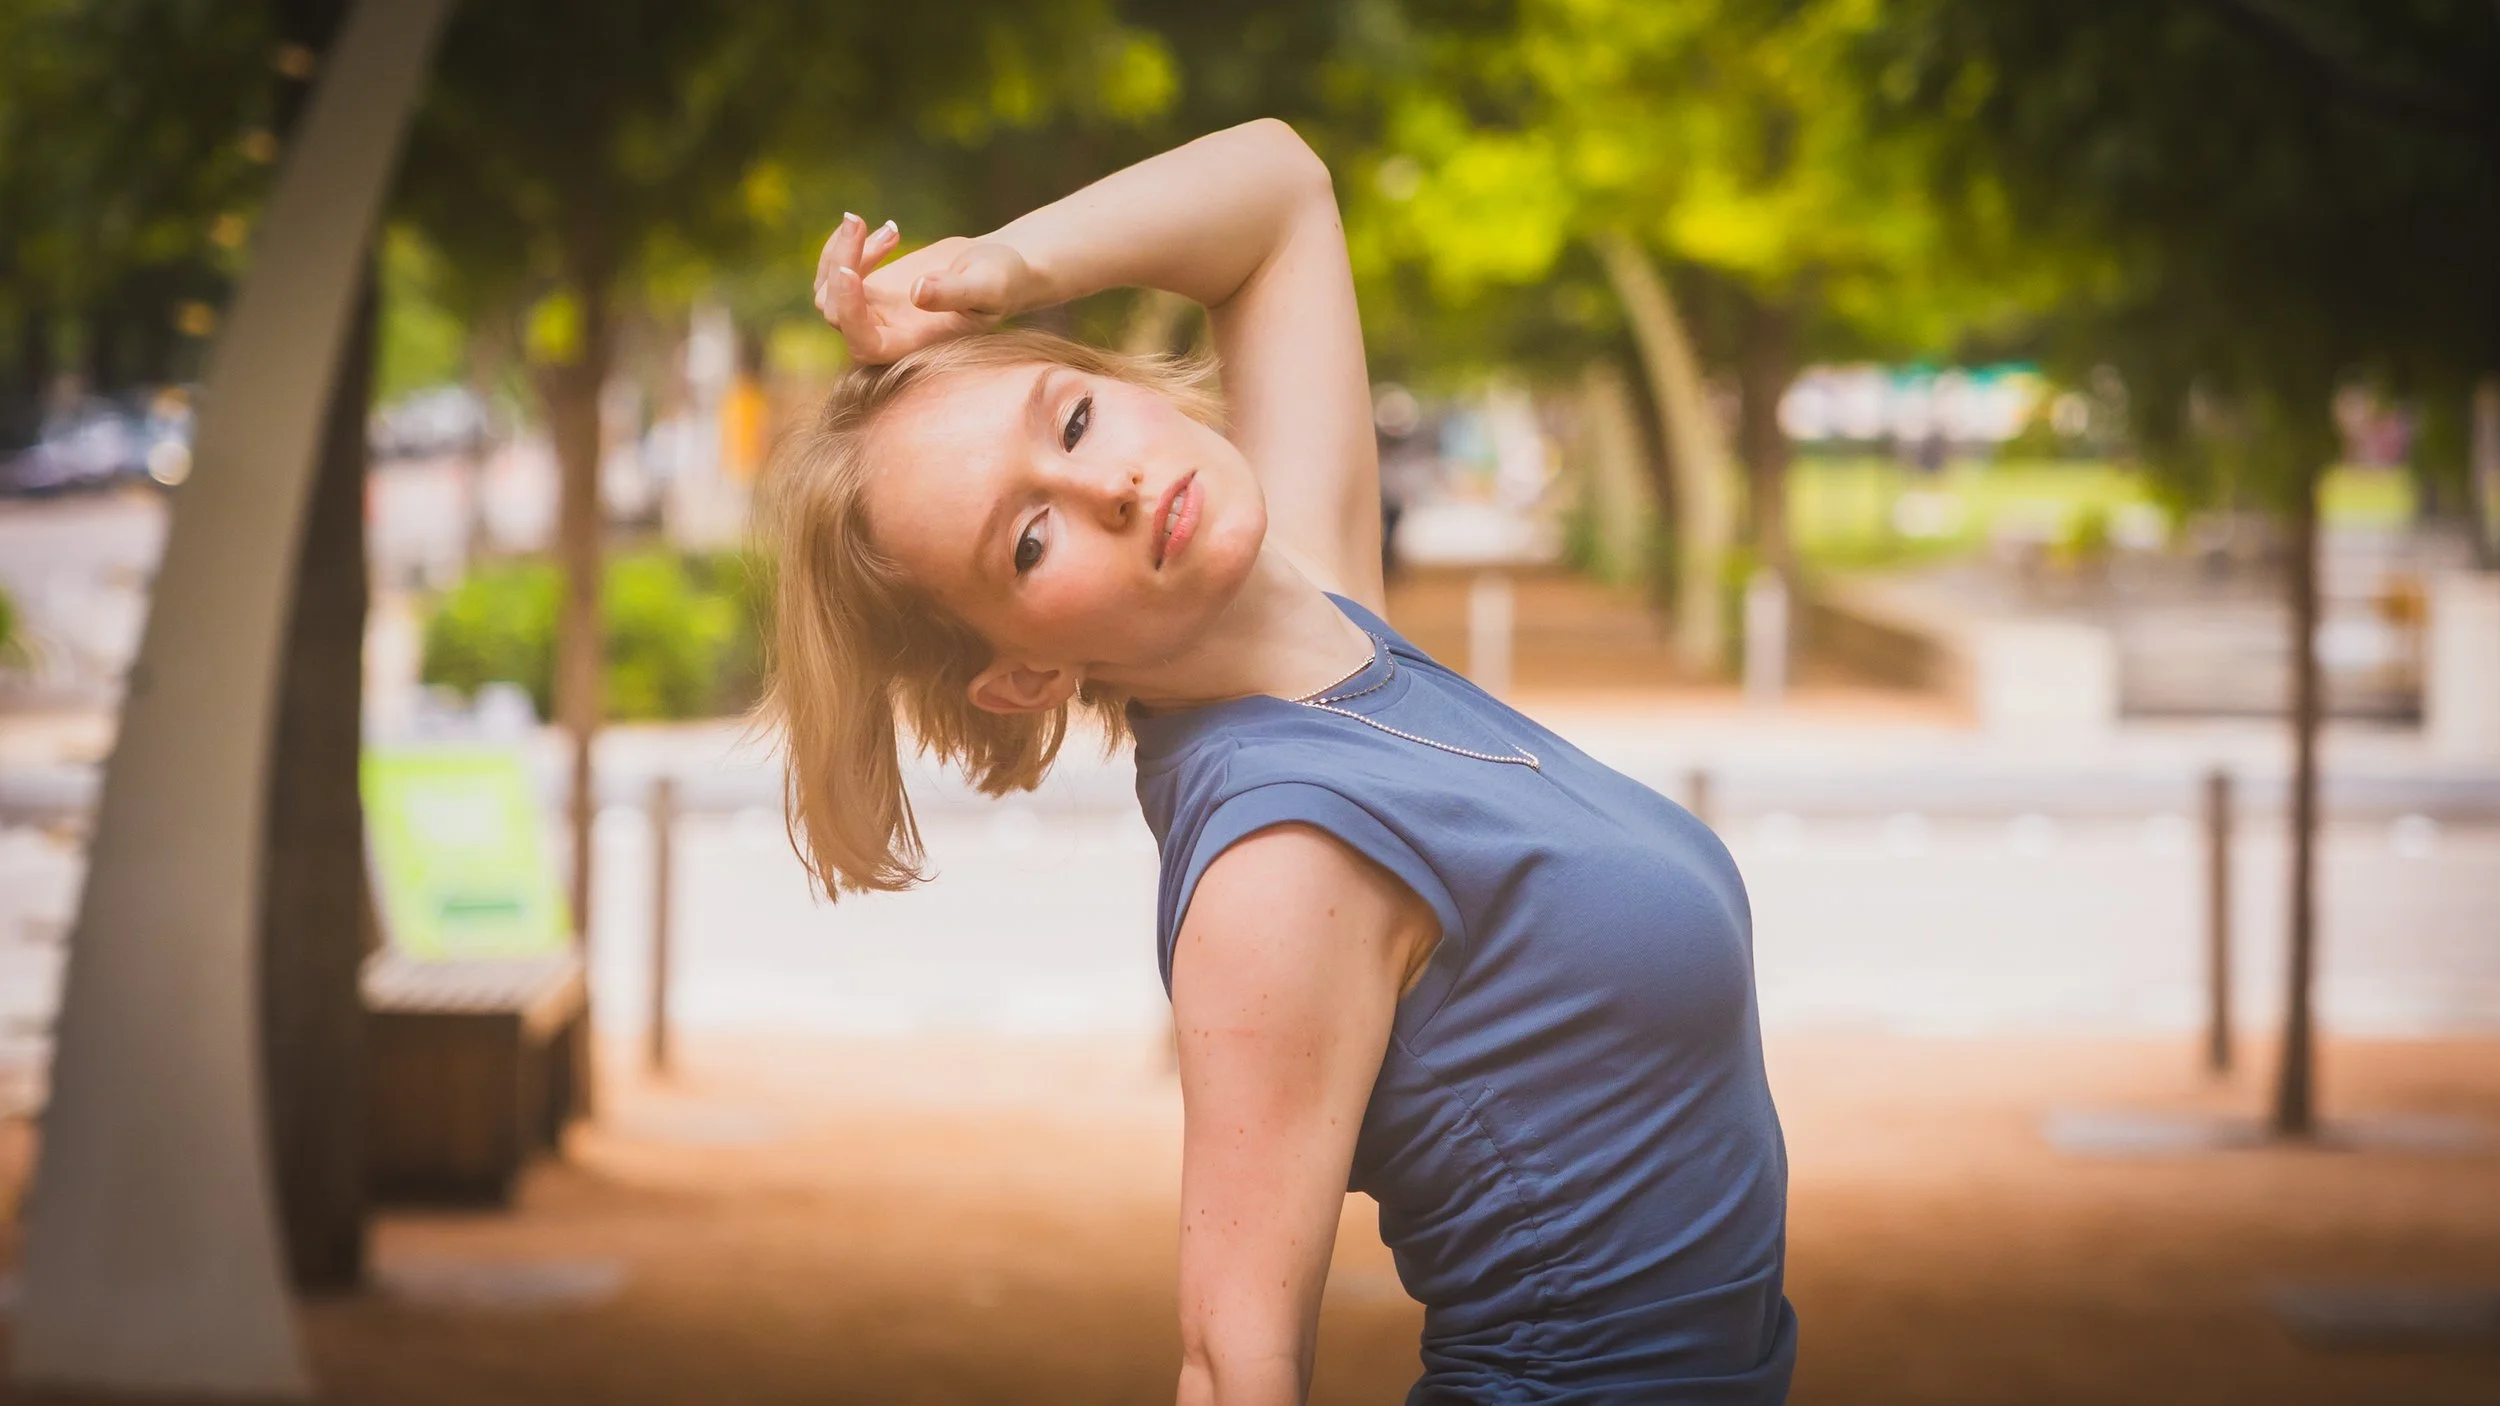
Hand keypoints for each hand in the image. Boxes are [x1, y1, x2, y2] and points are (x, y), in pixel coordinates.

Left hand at [812, 213, 1032, 365]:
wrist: (998, 267)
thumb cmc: (1003, 281)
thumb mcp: (987, 284)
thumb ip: (956, 292)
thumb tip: (918, 291)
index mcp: (911, 346)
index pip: (863, 343)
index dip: (849, 312)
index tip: (850, 271)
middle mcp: (886, 335)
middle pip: (834, 312)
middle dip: (841, 263)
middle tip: (860, 222)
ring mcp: (872, 312)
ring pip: (826, 292)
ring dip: (841, 251)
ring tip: (891, 229)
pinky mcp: (868, 289)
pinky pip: (835, 272)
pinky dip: (849, 245)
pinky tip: (891, 230)